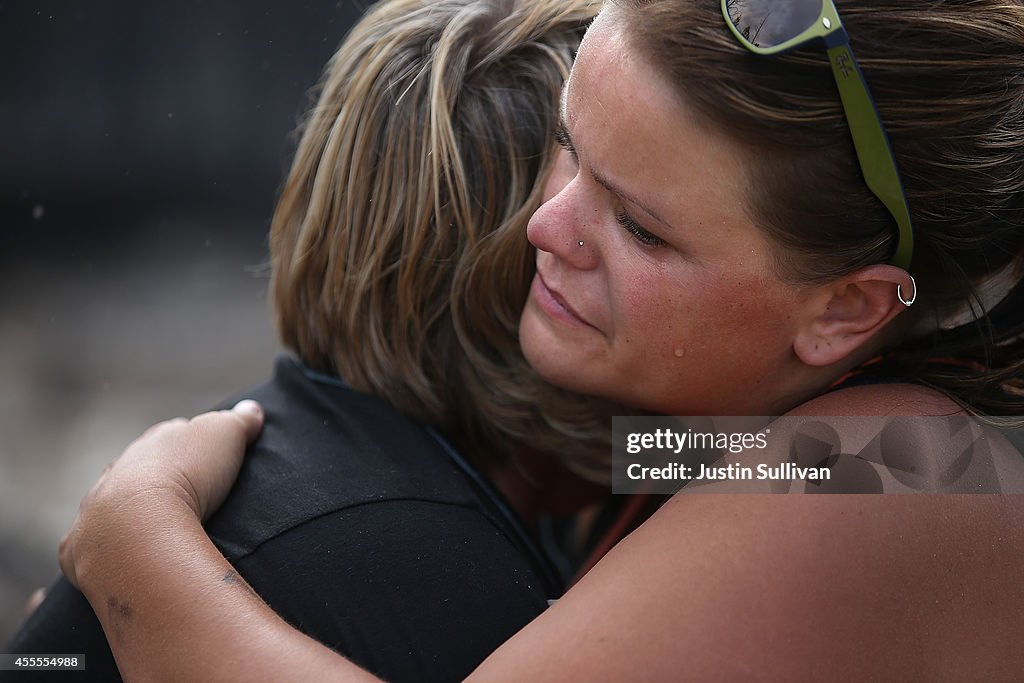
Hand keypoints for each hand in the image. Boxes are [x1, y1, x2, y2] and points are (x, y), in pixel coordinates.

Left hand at [59, 400, 263, 588]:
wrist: (138, 522)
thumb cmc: (187, 473)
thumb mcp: (226, 435)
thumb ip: (239, 420)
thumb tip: (252, 409)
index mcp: (155, 442)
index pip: (173, 435)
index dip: (191, 443)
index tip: (208, 456)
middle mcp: (120, 469)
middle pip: (141, 468)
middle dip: (159, 477)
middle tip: (185, 495)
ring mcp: (96, 506)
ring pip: (114, 502)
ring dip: (131, 511)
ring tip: (158, 529)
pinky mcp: (82, 545)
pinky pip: (94, 542)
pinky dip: (109, 545)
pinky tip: (127, 554)